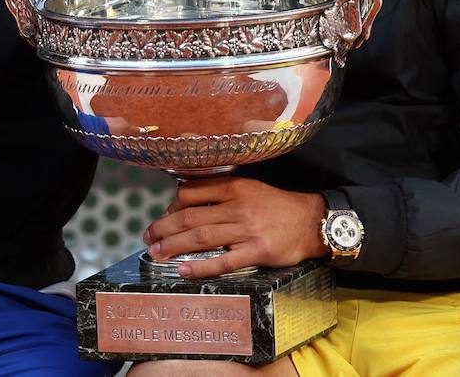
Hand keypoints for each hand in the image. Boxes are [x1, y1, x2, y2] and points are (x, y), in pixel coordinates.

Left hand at [142, 177, 326, 277]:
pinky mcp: (257, 252)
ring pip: (201, 238)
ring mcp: (247, 230)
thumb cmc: (277, 206)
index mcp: (234, 187)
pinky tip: (184, 270)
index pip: (191, 193)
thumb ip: (222, 193)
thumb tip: (189, 203)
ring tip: (156, 254)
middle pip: (190, 217)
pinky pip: (223, 261)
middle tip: (148, 238)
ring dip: (173, 247)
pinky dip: (201, 267)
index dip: (170, 206)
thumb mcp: (250, 188)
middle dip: (163, 229)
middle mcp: (238, 207)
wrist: (311, 221)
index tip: (162, 217)